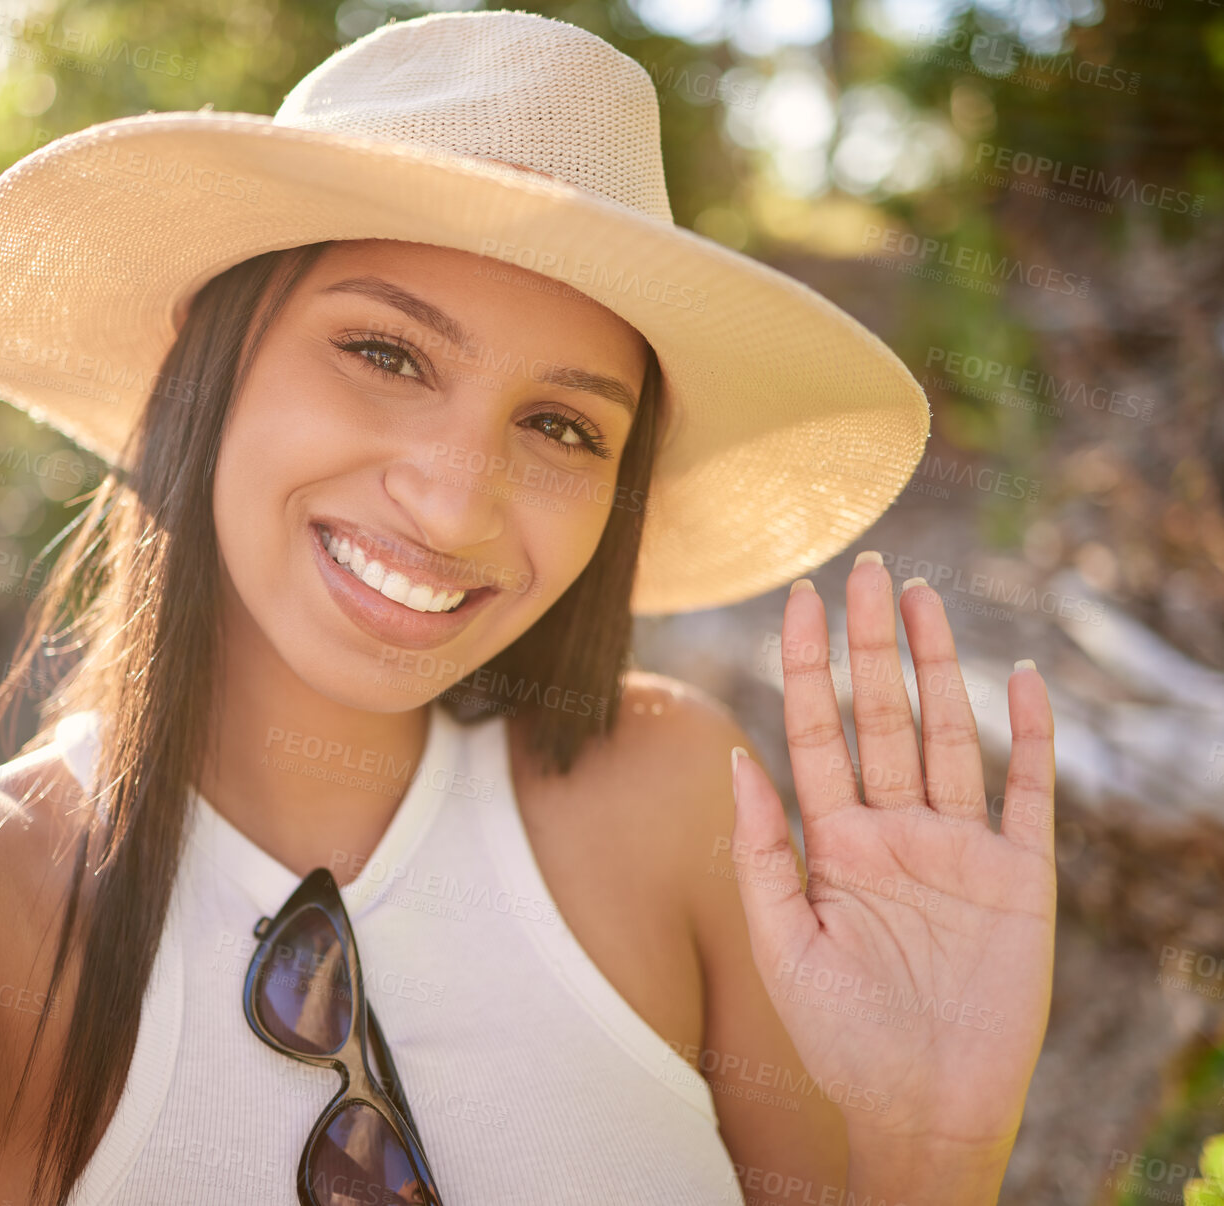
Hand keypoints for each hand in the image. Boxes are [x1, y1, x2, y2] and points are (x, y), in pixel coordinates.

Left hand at [727, 552, 1056, 1187]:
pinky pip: (1027, 794)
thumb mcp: (779, 941)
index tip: (796, 599)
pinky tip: (1020, 678)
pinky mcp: (1019, 878)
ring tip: (923, 596)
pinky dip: (1028, 738)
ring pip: (950, 735)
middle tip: (866, 567)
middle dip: (871, 643)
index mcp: (834, 840)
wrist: (918, 1106)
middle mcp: (895, 830)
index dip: (806, 665)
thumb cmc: (837, 1033)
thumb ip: (760, 851)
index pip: (817, 731)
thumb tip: (738, 761)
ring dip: (939, 666)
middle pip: (883, 716)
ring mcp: (959, 848)